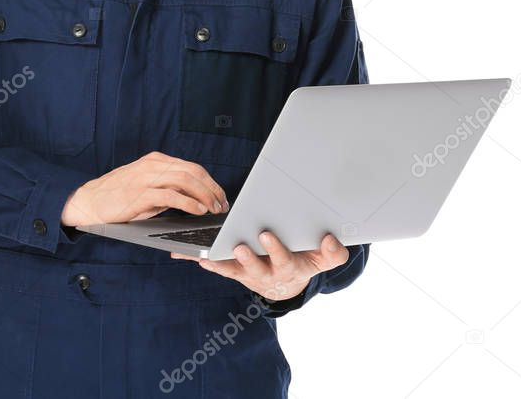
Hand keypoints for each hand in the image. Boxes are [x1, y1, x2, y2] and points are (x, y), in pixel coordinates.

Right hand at [60, 151, 229, 226]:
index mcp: (156, 161)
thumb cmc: (119, 196)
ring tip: (213, 208)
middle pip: (193, 172)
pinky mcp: (140, 194)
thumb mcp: (145, 185)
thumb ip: (166, 186)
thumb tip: (194, 197)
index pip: (192, 167)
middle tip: (222, 204)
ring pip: (185, 181)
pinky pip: (171, 195)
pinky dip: (188, 203)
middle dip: (212, 189)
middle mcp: (153, 165)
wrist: (89, 200)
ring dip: (204, 196)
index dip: (210, 182)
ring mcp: (146, 178)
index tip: (221, 196)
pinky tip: (197, 211)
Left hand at [170, 231, 348, 301]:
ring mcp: (248, 274)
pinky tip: (188, 255)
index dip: (276, 250)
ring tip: (205, 254)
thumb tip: (331, 240)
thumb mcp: (322, 260)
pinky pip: (218, 267)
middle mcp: (267, 274)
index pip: (284, 260)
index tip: (267, 234)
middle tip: (238, 245)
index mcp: (289, 268)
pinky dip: (204, 261)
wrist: (287, 284)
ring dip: (219, 262)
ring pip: (232, 270)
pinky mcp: (234, 271)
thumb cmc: (304, 260)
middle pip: (256, 269)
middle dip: (247, 258)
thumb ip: (332, 253)